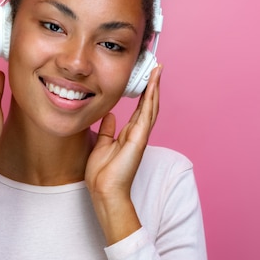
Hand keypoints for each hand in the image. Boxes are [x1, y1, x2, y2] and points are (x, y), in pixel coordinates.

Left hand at [84, 65, 161, 243]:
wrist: (105, 191)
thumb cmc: (102, 173)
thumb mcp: (101, 145)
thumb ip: (107, 130)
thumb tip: (109, 116)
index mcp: (129, 134)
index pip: (139, 109)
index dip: (144, 93)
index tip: (146, 77)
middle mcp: (137, 133)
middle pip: (148, 104)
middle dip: (152, 86)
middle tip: (156, 68)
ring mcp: (140, 135)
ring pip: (150, 106)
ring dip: (154, 87)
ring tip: (158, 70)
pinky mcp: (139, 139)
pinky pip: (147, 114)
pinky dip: (151, 99)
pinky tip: (152, 85)